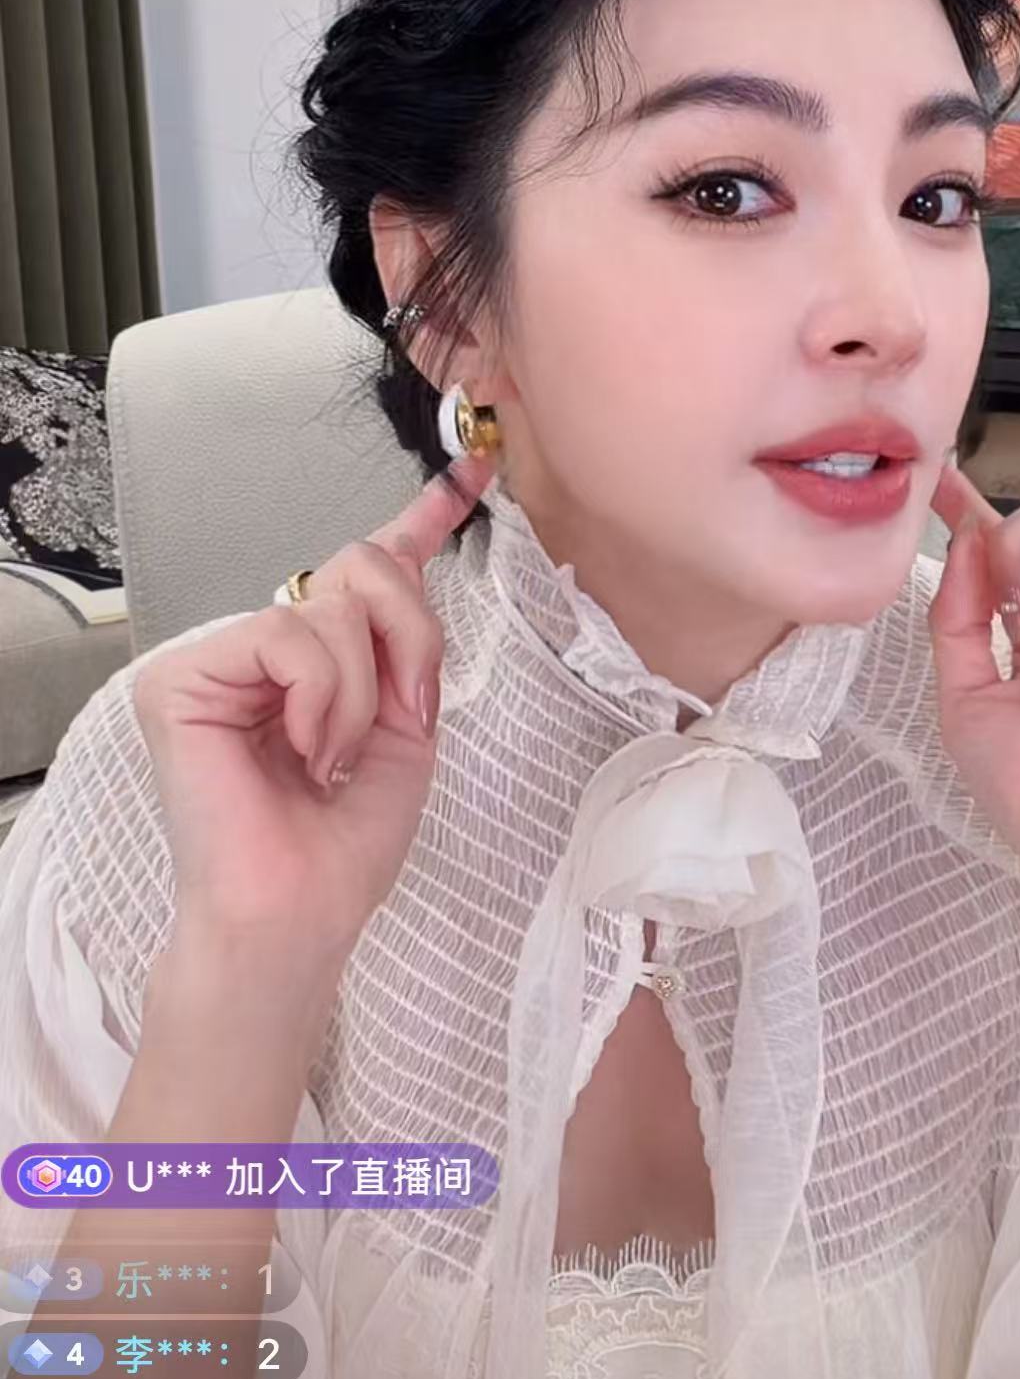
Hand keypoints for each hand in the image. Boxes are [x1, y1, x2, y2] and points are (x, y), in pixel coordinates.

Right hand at [132, 453, 495, 993]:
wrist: (301, 913)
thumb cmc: (345, 843)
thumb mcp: (405, 725)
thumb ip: (407, 644)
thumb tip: (414, 556)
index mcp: (319, 660)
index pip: (371, 570)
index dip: (424, 515)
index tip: (476, 465)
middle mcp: (264, 647)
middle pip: (361, 567)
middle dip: (407, 636)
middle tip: (403, 713)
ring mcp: (218, 657)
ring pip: (332, 604)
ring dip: (361, 691)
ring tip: (333, 758)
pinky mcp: (183, 677)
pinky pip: (287, 637)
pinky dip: (320, 698)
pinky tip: (303, 752)